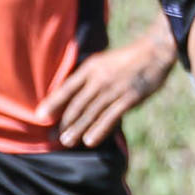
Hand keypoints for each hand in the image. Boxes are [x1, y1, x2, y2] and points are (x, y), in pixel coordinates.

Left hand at [38, 35, 176, 147]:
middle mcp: (99, 78)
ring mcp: (114, 89)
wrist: (155, 52)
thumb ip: (89, 77)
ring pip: (91, 113)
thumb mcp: (103, 61)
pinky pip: (110, 117)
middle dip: (63, 123)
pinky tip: (90, 141)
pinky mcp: (129, 98)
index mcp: (91, 68)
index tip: (39, 116)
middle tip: (52, 138)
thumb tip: (73, 96)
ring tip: (66, 142)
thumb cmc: (128, 59)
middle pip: (77, 104)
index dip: (53, 103)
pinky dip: (99, 129)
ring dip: (77, 129)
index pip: (66, 88)